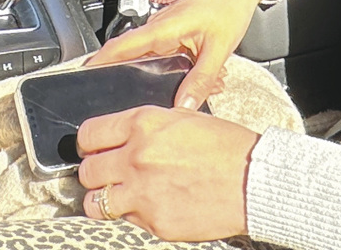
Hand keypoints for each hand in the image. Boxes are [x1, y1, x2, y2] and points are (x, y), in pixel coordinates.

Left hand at [78, 106, 257, 240]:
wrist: (253, 180)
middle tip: (106, 173)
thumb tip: (123, 135)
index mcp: (143, 125)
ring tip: (118, 196)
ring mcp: (142, 193)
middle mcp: (136, 157)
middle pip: (87, 170)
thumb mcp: (183, 119)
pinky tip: (151, 206)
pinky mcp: (154, 222)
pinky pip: (126, 220)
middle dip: (94, 172)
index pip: (89, 134)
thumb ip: (147, 127)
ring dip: (102, 199)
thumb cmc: (225, 146)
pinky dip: (133, 215)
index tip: (94, 148)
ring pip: (95, 202)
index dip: (89, 143)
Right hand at [88, 0, 280, 108]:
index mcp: (162, 28)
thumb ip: (201, 81)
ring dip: (155, 76)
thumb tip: (183, 107)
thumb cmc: (229, 5)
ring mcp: (166, 30)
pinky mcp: (175, 32)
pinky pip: (163, 54)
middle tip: (125, 102)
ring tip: (171, 94)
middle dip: (126, 79)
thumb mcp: (218, 50)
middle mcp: (159, 27)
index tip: (83, 78)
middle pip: (129, 56)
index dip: (98, 62)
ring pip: (149, 58)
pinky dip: (170, 69)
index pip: (120, 47)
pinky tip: (190, 80)